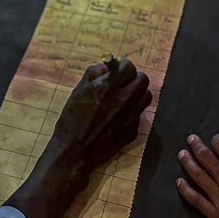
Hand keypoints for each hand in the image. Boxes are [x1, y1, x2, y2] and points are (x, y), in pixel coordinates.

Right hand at [6, 60, 151, 217]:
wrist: (75, 151)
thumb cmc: (72, 119)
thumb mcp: (78, 92)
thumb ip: (93, 75)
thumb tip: (106, 66)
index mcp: (108, 86)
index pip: (129, 67)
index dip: (124, 67)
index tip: (120, 70)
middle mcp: (124, 99)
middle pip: (143, 80)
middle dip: (134, 78)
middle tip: (124, 83)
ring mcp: (131, 116)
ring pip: (146, 97)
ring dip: (138, 94)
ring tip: (126, 99)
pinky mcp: (133, 130)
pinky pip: (139, 115)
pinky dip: (133, 112)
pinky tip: (120, 117)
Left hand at [176, 134, 218, 217]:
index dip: (217, 141)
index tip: (214, 138)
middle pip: (207, 159)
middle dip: (197, 147)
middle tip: (191, 139)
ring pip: (198, 176)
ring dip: (188, 163)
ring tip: (181, 154)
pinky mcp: (216, 217)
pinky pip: (197, 201)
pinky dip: (186, 190)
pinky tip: (179, 183)